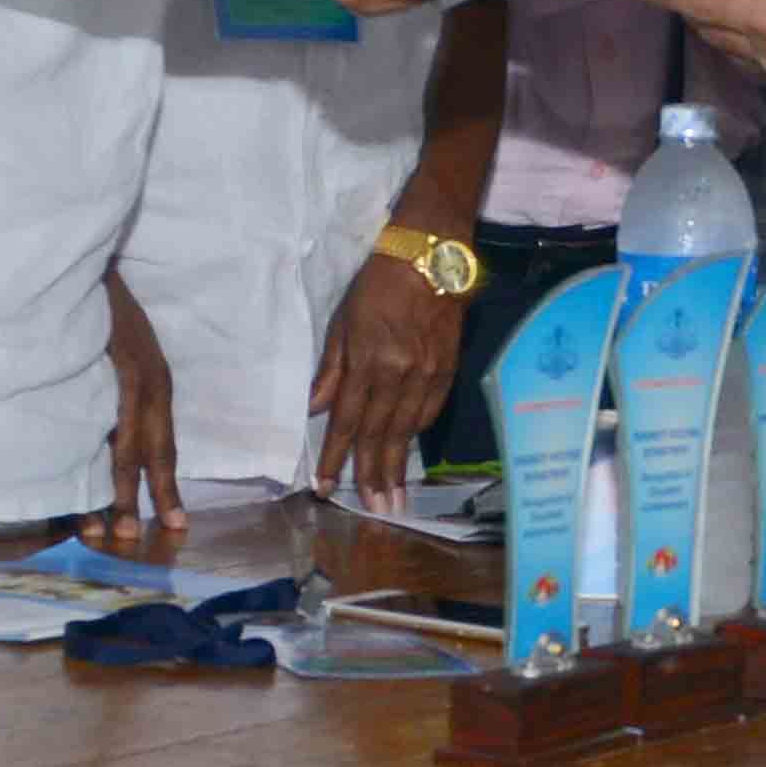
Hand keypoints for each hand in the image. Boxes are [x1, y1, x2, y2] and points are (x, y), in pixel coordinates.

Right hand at [85, 271, 183, 550]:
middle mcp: (153, 381)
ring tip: (112, 527)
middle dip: (146, 498)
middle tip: (138, 540)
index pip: (161, 446)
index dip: (166, 487)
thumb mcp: (112, 351)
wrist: (92, 254)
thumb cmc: (96, 303)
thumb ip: (110, 389)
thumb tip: (95, 432)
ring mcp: (138, 370)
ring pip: (131, 441)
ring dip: (121, 487)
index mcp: (153, 383)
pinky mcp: (120, 359)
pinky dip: (106, 446)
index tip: (172, 525)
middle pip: (153, 451)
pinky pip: (116, 412)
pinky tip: (94, 474)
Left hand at [309, 250, 463, 500]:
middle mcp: (398, 373)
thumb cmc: (376, 285)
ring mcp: (427, 374)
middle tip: (372, 509)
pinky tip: (409, 451)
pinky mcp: (448, 369)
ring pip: (407, 430)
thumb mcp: (343, 321)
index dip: (336, 458)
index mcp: (367, 361)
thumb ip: (331, 368)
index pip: (347, 422)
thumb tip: (317, 409)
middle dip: (372, 475)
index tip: (326, 488)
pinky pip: (430, 411)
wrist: (430, 257)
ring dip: (397, 466)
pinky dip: (416, 434)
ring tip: (392, 497)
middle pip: (379, 435)